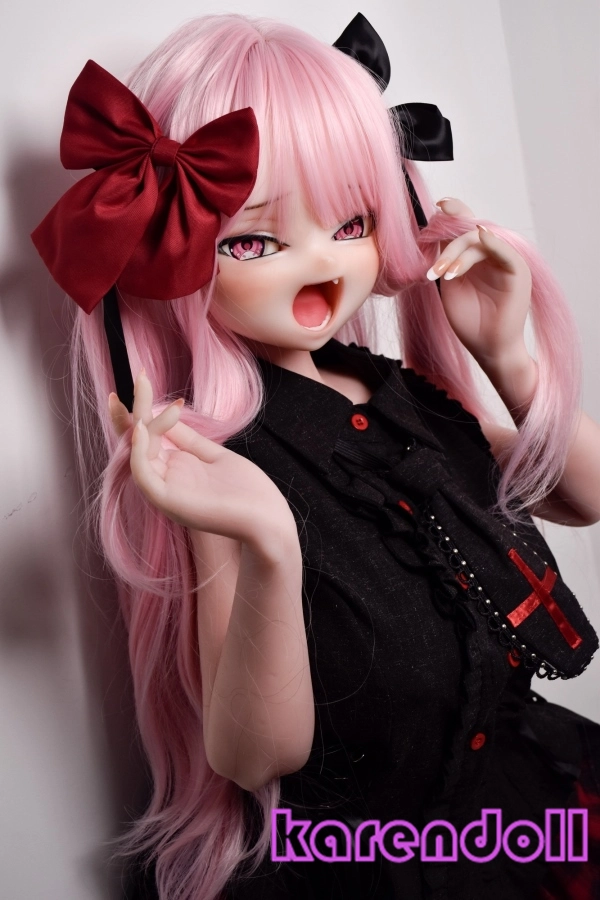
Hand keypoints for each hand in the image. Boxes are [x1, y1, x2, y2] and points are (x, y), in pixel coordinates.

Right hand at [108, 373, 297, 554]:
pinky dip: (138, 451)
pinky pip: (143, 474)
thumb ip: (189, 439)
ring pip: (137, 453)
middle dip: (135, 408)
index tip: (142, 380)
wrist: (267, 520)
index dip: (140, 411)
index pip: (147, 437)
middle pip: (137, 441)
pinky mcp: (166, 502)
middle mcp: (164, 480)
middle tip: (139, 377)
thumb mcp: (215, 456)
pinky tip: (143, 427)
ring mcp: (164, 491)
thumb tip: (168, 411)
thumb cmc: (247, 491)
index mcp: (174, 470)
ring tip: (144, 390)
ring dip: (138, 421)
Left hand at [426, 198, 532, 370]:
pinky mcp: (517, 271)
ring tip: (445, 275)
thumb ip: (446, 259)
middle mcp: (493, 254)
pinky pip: (505, 250)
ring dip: (459, 253)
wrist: (489, 349)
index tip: (436, 208)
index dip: (454, 211)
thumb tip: (434, 231)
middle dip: (448, 246)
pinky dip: (492, 242)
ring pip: (481, 240)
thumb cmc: (471, 322)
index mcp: (478, 255)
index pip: (466, 225)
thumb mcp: (451, 285)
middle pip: (470, 231)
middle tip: (433, 271)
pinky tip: (480, 237)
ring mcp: (506, 261)